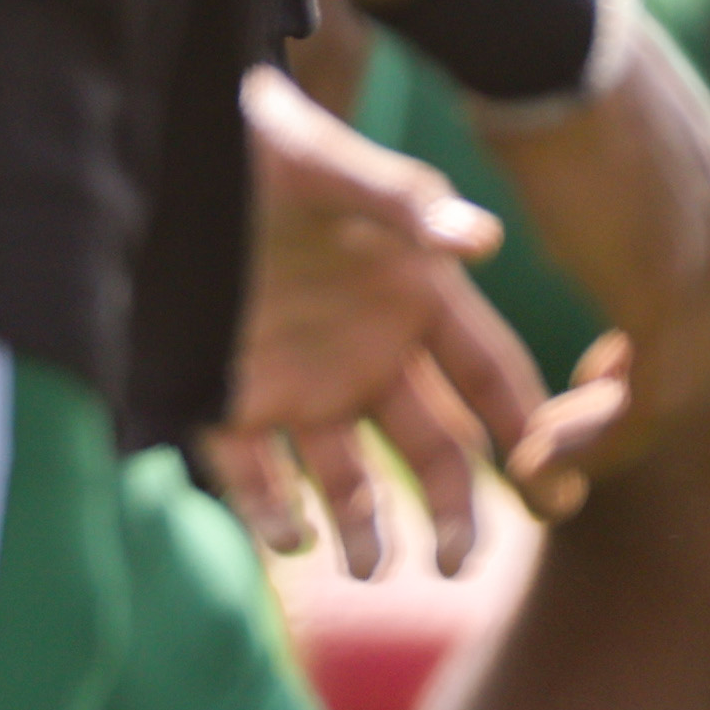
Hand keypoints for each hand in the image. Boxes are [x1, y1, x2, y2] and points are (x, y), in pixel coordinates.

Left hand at [198, 66, 540, 574]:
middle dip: (455, 512)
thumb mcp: (328, 163)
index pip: (489, 377)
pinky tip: (291, 532)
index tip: (554, 495)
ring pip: (347, 479)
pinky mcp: (221, 390)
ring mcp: (297, 378)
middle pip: (434, 451)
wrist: (155, 143)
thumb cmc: (257, 142)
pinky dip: (269, 509)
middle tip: (455, 563)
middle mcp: (364, 353)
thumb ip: (403, 202)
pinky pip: (252, 470)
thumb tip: (483, 239)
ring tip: (369, 566)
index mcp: (412, 299)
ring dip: (362, 528)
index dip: (527, 430)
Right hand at [468, 15, 709, 513]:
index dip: (652, 359)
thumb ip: (630, 180)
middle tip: (561, 434)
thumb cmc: (555, 65)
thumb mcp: (615, 130)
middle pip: (700, 365)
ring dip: (600, 441)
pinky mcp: (670, 303)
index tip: (596, 376)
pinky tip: (535, 454)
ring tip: (533, 459)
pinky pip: (646, 406)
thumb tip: (610, 184)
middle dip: (625, 411)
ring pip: (676, 395)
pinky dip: (593, 443)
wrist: (552, 48)